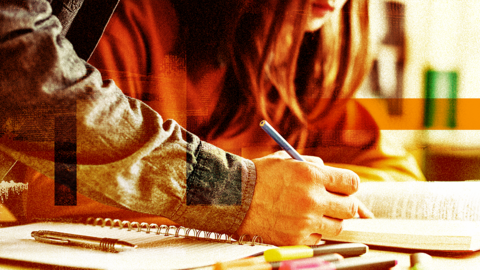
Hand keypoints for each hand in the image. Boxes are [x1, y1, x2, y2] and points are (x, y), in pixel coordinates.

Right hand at [235, 151, 365, 245]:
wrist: (233, 197)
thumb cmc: (259, 176)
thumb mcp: (287, 159)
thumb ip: (314, 165)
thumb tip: (334, 176)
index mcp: (312, 175)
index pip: (352, 183)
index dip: (349, 185)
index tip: (343, 187)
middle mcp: (312, 199)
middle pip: (350, 208)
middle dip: (344, 204)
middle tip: (332, 202)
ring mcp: (305, 221)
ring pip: (338, 227)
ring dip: (331, 220)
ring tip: (315, 212)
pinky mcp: (295, 238)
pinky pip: (318, 238)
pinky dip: (313, 232)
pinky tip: (300, 222)